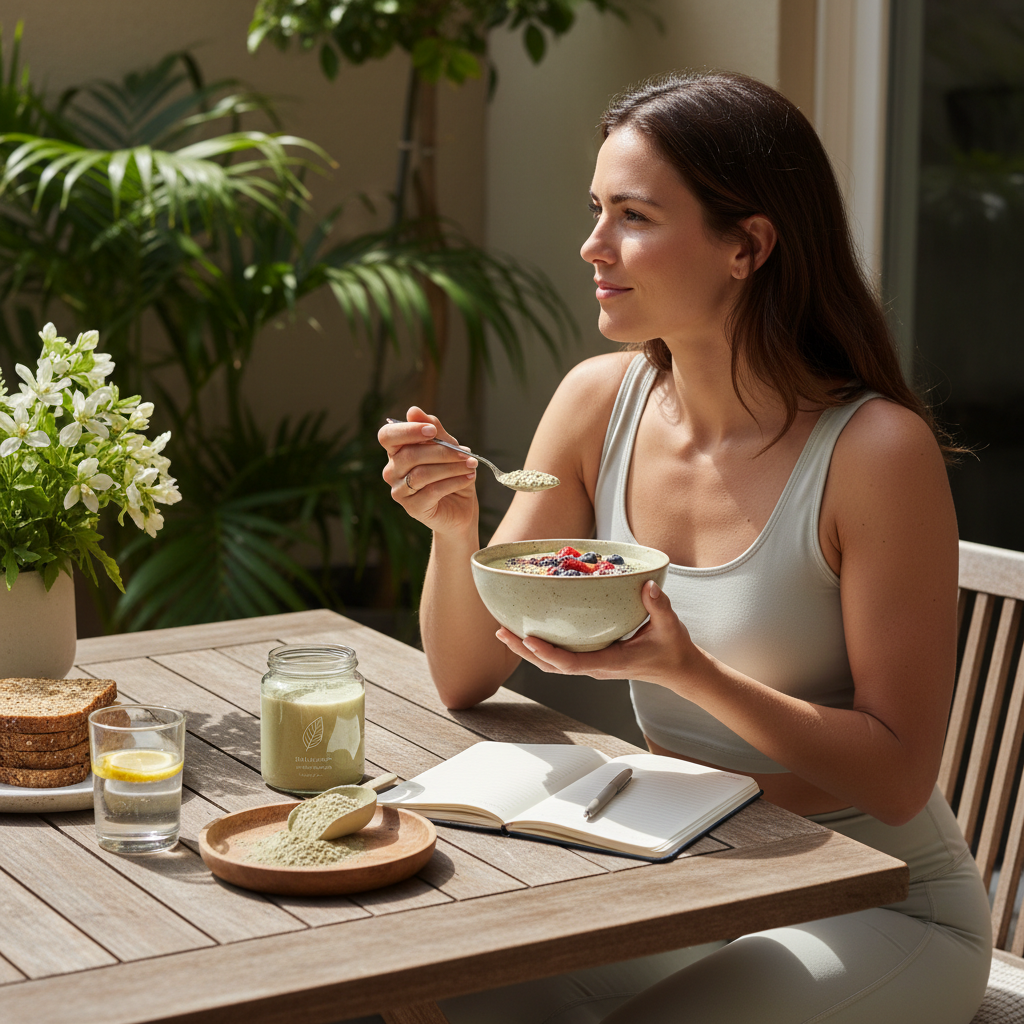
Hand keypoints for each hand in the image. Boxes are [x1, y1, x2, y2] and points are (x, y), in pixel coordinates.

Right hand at [379, 407, 479, 533]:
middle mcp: (392, 471)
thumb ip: (434, 430)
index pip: (387, 436)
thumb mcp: (448, 447)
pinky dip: (453, 482)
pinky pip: (432, 491)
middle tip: (466, 453)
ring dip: (450, 467)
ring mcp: (400, 491)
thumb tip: (413, 410)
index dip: (408, 431)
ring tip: (471, 465)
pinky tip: (468, 478)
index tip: (432, 431)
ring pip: (421, 474)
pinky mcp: (412, 508)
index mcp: (397, 451)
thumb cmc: (451, 473)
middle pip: (409, 455)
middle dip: (441, 452)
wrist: (461, 508)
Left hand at [495, 580, 698, 686]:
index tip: (528, 640)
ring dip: (527, 650)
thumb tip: (649, 585)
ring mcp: (592, 665)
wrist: (678, 669)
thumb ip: (660, 606)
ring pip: (552, 664)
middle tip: (501, 631)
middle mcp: (596, 667)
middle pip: (551, 666)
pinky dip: (541, 648)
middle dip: (525, 651)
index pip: (572, 664)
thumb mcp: (670, 626)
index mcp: (611, 662)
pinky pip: (561, 657)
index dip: (548, 653)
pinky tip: (528, 632)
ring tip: (504, 632)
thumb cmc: (673, 649)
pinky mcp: (592, 659)